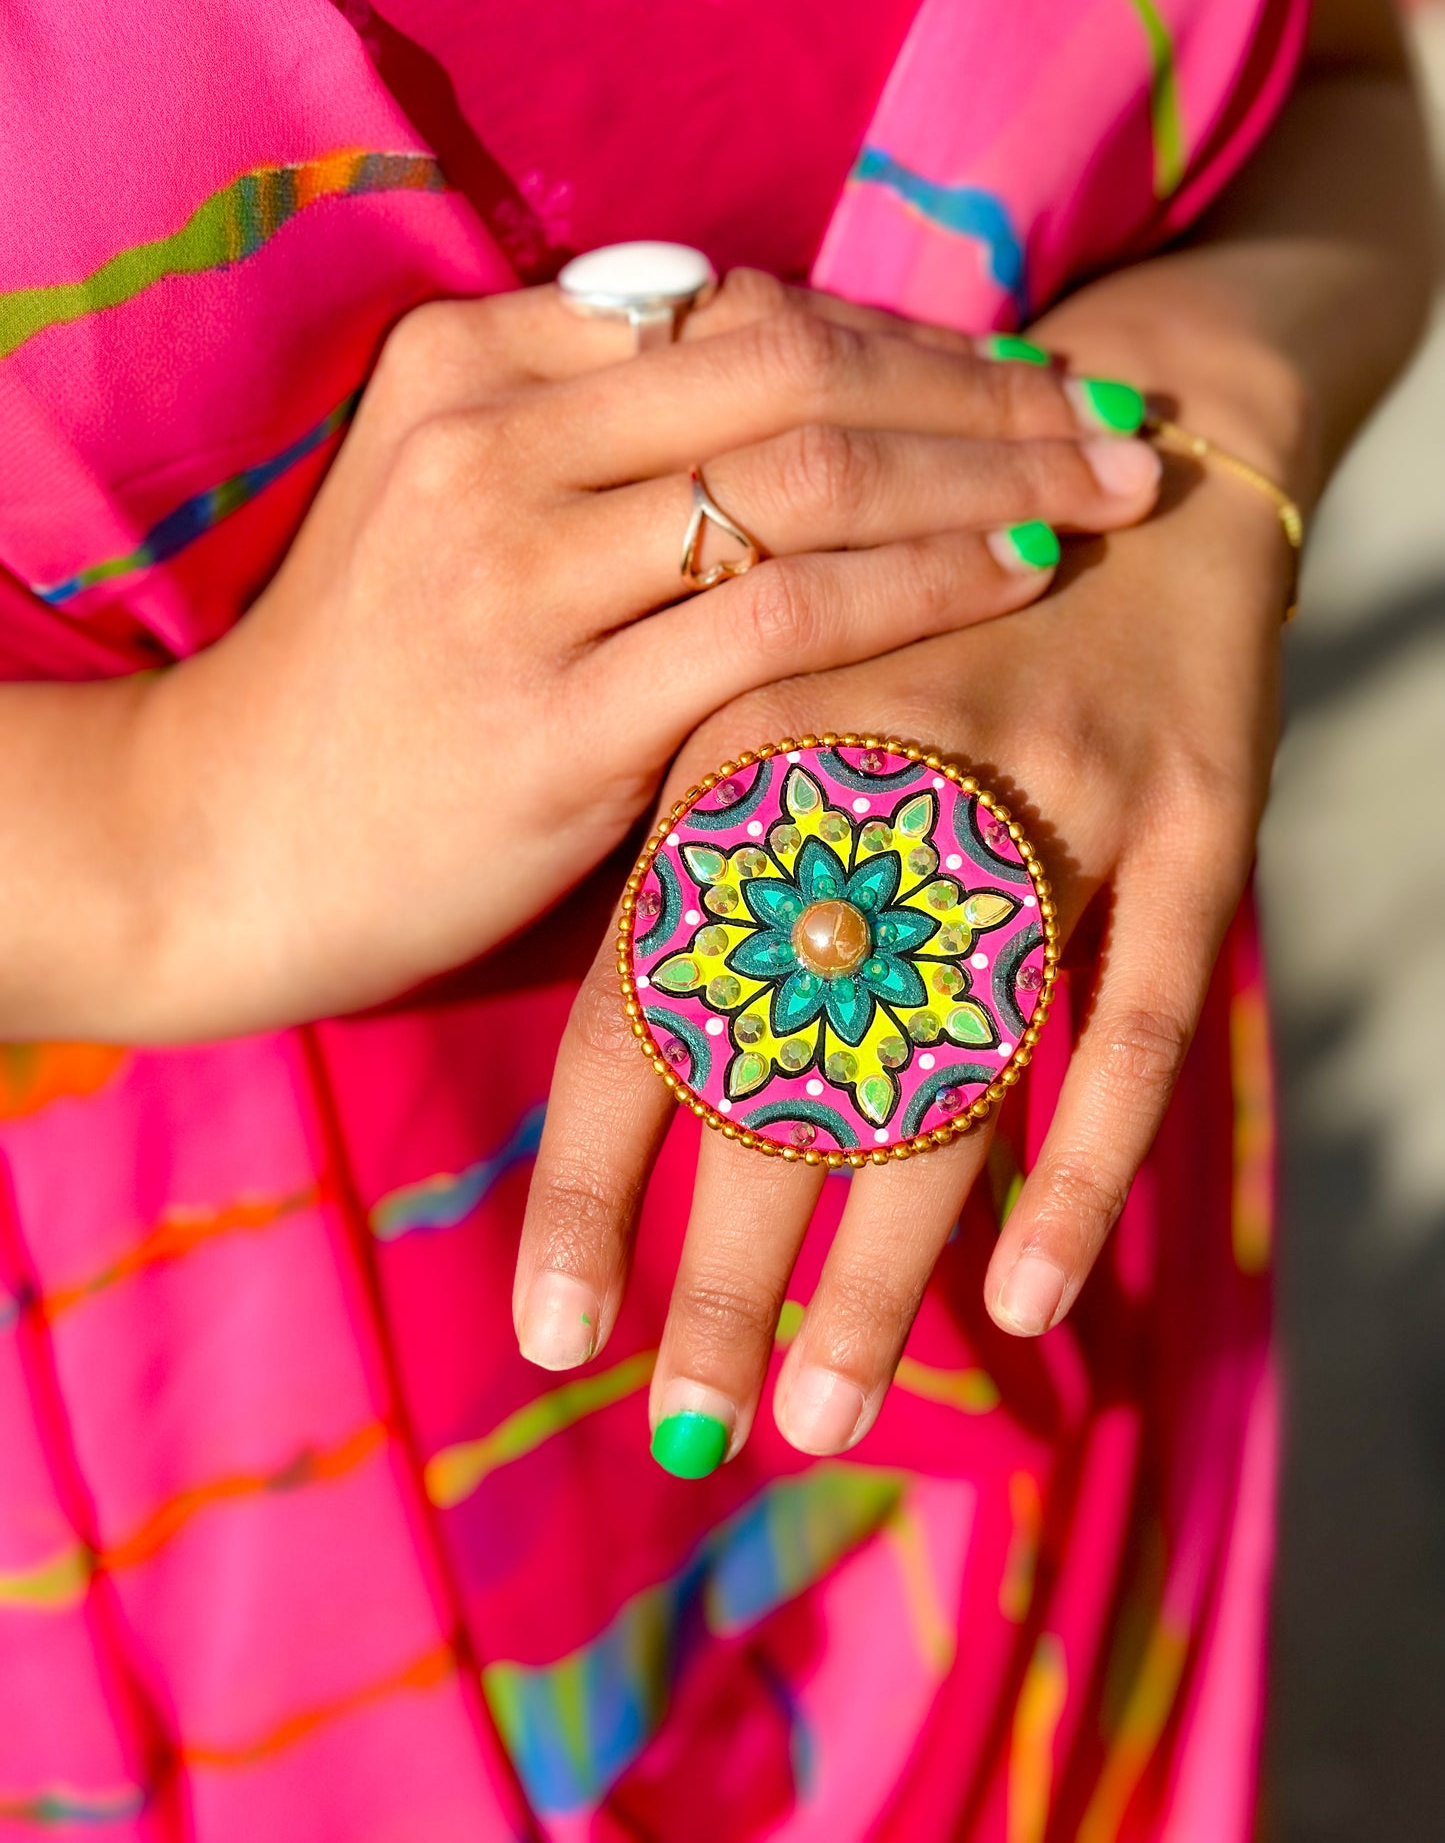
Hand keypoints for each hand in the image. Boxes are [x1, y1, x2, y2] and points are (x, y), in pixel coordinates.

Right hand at [109, 273, 1157, 1042]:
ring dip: (985, 473)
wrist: (225, 843)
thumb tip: (804, 400)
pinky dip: (921, 583)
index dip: (906, 337)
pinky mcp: (558, 718)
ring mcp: (519, 577)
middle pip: (797, 367)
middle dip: (979, 389)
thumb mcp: (450, 511)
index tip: (1019, 374)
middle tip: (1110, 417)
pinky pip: (782, 617)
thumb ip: (596, 442)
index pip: (740, 311)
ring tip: (1105, 487)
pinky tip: (1014, 574)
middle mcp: (492, 442)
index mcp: (466, 366)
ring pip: (808, 477)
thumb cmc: (365, 688)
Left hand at [514, 466, 1286, 1467]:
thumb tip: (626, 1093)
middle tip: (681, 1423)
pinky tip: (1023, 1297)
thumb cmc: (903, 622)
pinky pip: (1138, 1015)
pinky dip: (1081, 1160)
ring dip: (882, 1259)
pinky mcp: (1188, 819)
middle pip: (787, 1061)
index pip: (644, 998)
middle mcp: (878, 781)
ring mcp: (1046, 797)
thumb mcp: (768, 707)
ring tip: (819, 1409)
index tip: (551, 1331)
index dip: (594, 1173)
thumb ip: (697, 870)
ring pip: (955, 1068)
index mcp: (744, 754)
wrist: (1124, 466)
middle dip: (724, 1262)